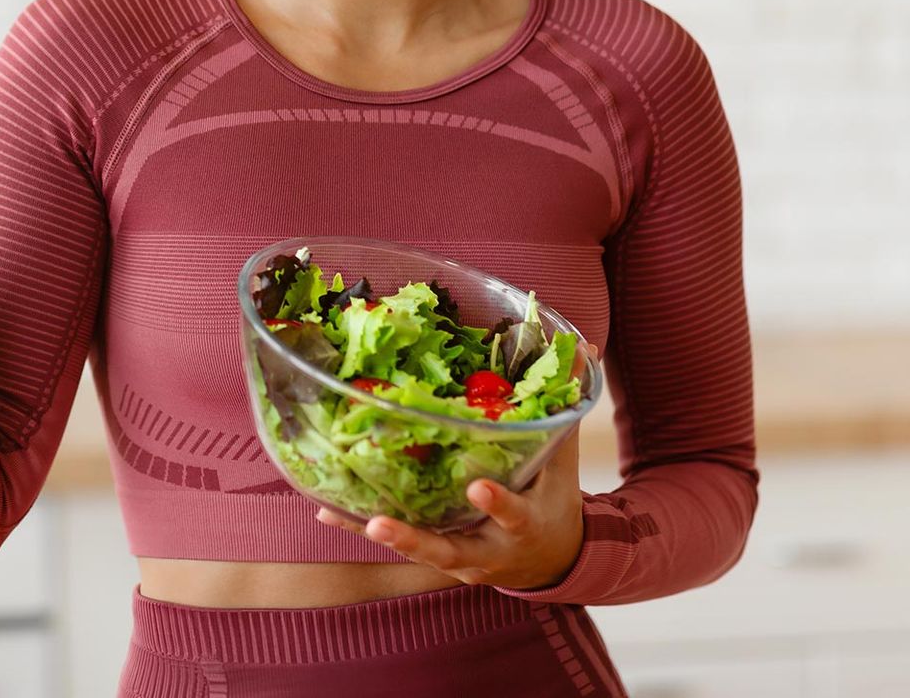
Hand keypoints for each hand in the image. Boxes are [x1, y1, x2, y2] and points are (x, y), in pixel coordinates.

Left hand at [316, 422, 585, 591]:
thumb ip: (565, 409)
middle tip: (381, 524)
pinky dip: (360, 527)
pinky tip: (325, 512)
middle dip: (416, 539)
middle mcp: (487, 549)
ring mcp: (457, 558)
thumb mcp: (563, 463)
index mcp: (526, 524)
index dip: (498, 502)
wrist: (550, 561)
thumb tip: (584, 347)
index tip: (478, 484)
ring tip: (339, 517)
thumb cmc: (553, 502)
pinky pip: (398, 542)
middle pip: (449, 549)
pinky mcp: (434, 556)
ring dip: (379, 534)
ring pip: (416, 550)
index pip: (515, 514)